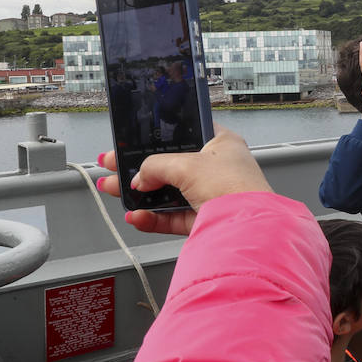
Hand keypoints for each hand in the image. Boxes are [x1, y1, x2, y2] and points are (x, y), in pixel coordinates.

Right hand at [96, 128, 271, 234]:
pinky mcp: (205, 219)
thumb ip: (156, 166)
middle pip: (170, 165)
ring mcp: (212, 194)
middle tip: (113, 166)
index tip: (132, 142)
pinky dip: (152, 217)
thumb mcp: (187, 165)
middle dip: (138, 168)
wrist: (248, 227)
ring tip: (114, 190)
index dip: (156, 139)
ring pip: (168, 193)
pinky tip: (136, 215)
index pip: (184, 134)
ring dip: (140, 193)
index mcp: (222, 143)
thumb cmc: (235, 187)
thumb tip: (140, 176)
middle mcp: (218, 167)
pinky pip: (172, 217)